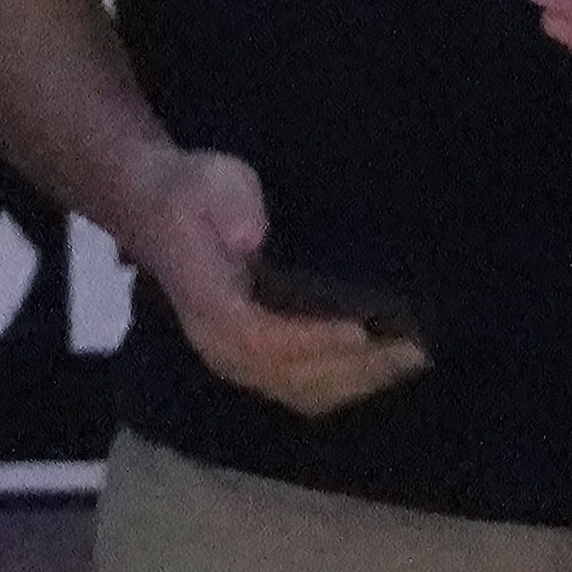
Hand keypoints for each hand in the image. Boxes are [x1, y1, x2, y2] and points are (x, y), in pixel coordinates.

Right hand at [127, 142, 427, 418]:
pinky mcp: (253, 361)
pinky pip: (301, 389)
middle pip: (289, 375)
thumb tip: (250, 237)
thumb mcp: (211, 180)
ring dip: (358, 380)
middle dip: (354, 366)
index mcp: (207, 303)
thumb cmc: (194, 192)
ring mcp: (234, 359)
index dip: (311, 340)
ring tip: (410, 359)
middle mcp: (219, 344)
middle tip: (411, 348)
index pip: (260, 338)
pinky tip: (383, 369)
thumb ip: (231, 205)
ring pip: (300, 390)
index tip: (360, 330)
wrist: (160, 211)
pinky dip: (345, 384)